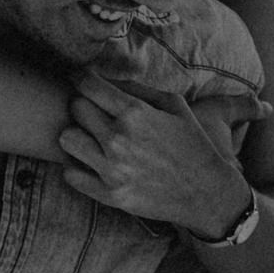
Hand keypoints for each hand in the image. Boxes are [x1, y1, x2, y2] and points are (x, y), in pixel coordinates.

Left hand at [57, 74, 254, 235]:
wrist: (206, 192)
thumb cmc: (192, 143)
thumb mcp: (174, 105)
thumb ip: (138, 88)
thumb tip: (106, 77)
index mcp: (135, 113)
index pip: (87, 85)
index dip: (82, 80)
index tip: (83, 82)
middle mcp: (119, 139)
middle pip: (75, 108)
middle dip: (83, 106)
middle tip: (94, 113)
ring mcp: (112, 169)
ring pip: (67, 139)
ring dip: (77, 136)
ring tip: (91, 139)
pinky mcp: (109, 195)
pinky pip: (70, 174)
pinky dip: (77, 168)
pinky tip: (92, 164)